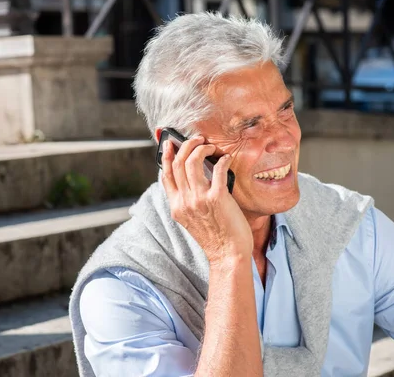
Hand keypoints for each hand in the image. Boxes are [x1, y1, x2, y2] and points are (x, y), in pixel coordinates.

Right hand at [161, 136, 252, 264]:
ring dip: (202, 148)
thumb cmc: (214, 236)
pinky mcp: (217, 198)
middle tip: (197, 140)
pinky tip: (226, 159)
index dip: (167, 156)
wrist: (227, 254)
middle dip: (187, 145)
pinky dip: (222, 160)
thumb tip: (192, 177)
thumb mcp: (191, 219)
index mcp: (176, 206)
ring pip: (192, 161)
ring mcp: (199, 199)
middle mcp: (184, 201)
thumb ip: (187, 200)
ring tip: (211, 147)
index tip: (171, 144)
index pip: (166, 175)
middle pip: (178, 163)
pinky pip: (217, 169)